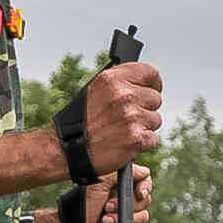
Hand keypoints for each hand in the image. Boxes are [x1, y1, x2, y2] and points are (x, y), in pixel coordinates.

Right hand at [59, 59, 163, 178]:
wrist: (67, 150)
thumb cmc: (80, 121)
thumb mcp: (95, 90)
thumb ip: (120, 82)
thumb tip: (144, 81)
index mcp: (112, 79)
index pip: (150, 72)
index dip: (153, 83)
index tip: (151, 89)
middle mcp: (123, 95)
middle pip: (155, 98)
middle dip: (145, 108)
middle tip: (126, 118)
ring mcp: (131, 117)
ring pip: (155, 119)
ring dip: (143, 127)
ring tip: (122, 131)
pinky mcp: (136, 138)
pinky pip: (152, 139)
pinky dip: (142, 143)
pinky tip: (125, 142)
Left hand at [80, 165, 152, 222]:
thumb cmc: (83, 204)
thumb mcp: (101, 181)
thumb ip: (122, 172)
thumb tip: (144, 172)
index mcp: (120, 186)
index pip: (144, 182)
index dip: (145, 187)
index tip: (139, 192)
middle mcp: (125, 201)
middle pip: (146, 200)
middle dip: (127, 205)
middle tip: (107, 206)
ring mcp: (126, 217)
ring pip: (144, 217)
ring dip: (122, 219)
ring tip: (105, 221)